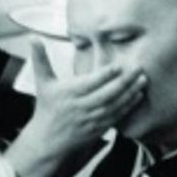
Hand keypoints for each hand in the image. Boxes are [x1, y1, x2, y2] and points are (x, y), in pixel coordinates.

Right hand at [25, 40, 145, 150]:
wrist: (48, 140)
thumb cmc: (47, 107)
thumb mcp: (43, 82)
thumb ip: (41, 58)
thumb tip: (32, 36)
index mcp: (69, 93)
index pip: (90, 82)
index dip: (105, 74)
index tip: (119, 65)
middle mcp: (81, 106)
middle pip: (107, 94)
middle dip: (125, 81)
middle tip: (139, 68)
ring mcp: (91, 119)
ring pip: (114, 105)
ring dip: (130, 93)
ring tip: (143, 80)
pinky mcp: (99, 128)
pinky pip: (116, 116)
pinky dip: (128, 106)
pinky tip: (138, 95)